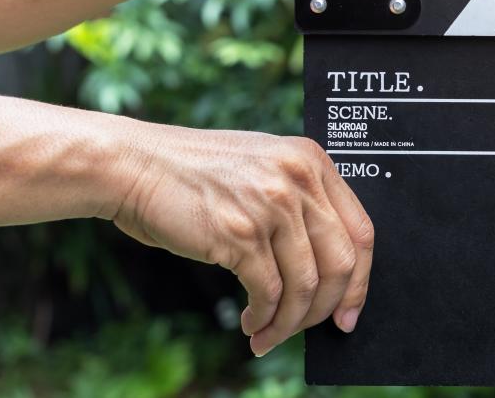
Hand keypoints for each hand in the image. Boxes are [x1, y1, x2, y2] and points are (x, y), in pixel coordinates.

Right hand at [108, 123, 373, 356]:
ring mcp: (272, 206)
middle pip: (342, 262)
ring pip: (305, 284)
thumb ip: (300, 201)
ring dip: (289, 322)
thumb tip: (329, 272)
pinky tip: (250, 323)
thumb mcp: (263, 168)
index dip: (361, 280)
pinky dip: (263, 318)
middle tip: (309, 329)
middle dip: (327, 307)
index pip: (361, 230)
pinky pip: (269, 292)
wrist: (134, 165)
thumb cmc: (194, 174)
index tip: (349, 310)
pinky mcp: (240, 233)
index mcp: (312, 161)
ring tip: (268, 334)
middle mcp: (299, 179)